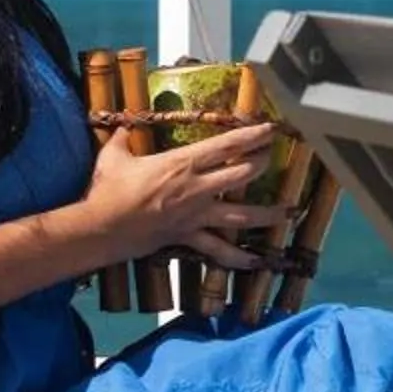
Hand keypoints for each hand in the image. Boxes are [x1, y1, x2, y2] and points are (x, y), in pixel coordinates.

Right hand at [75, 123, 281, 269]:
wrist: (102, 228)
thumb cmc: (109, 190)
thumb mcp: (113, 156)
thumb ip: (123, 140)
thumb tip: (123, 129)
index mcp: (183, 163)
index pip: (227, 145)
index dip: (253, 136)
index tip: (271, 130)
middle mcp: (198, 188)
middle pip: (243, 174)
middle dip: (264, 164)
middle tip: (275, 159)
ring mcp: (197, 215)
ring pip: (242, 215)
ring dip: (268, 214)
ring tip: (289, 212)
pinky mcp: (188, 237)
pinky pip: (218, 250)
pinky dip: (238, 258)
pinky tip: (255, 262)